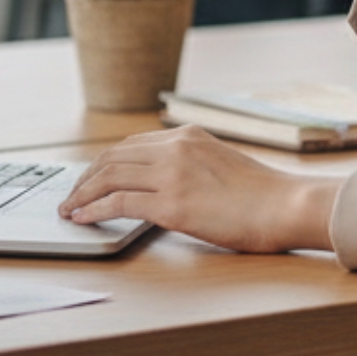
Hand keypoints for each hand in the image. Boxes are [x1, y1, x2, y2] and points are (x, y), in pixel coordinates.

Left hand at [60, 127, 340, 252]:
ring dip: (81, 194)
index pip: (130, 145)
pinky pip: (118, 203)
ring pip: (108, 178)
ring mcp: (172, 175)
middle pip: (112, 158)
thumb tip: (166, 184)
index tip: (89, 178)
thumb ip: (192, 165)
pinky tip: (82, 218)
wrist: (288, 206)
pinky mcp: (171, 205)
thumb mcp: (223, 165)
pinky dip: (93, 210)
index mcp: (188, 137)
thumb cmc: (265, 195)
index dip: (102, 163)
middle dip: (84, 178)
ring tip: (68, 209)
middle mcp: (176, 149)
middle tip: (70, 196)